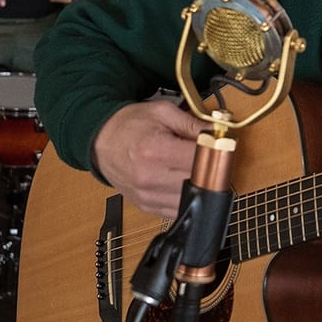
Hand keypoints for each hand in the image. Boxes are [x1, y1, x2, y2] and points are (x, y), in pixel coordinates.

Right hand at [92, 100, 209, 216]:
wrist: (100, 141)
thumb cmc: (129, 125)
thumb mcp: (162, 112)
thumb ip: (192, 123)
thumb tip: (218, 132)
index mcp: (155, 151)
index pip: (200, 159)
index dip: (217, 153)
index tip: (221, 147)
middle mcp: (150, 178)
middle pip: (199, 182)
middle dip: (212, 169)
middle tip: (214, 158)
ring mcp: (148, 196)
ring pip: (192, 200)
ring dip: (201, 186)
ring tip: (199, 169)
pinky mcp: (147, 207)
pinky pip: (178, 210)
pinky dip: (187, 198)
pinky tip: (185, 182)